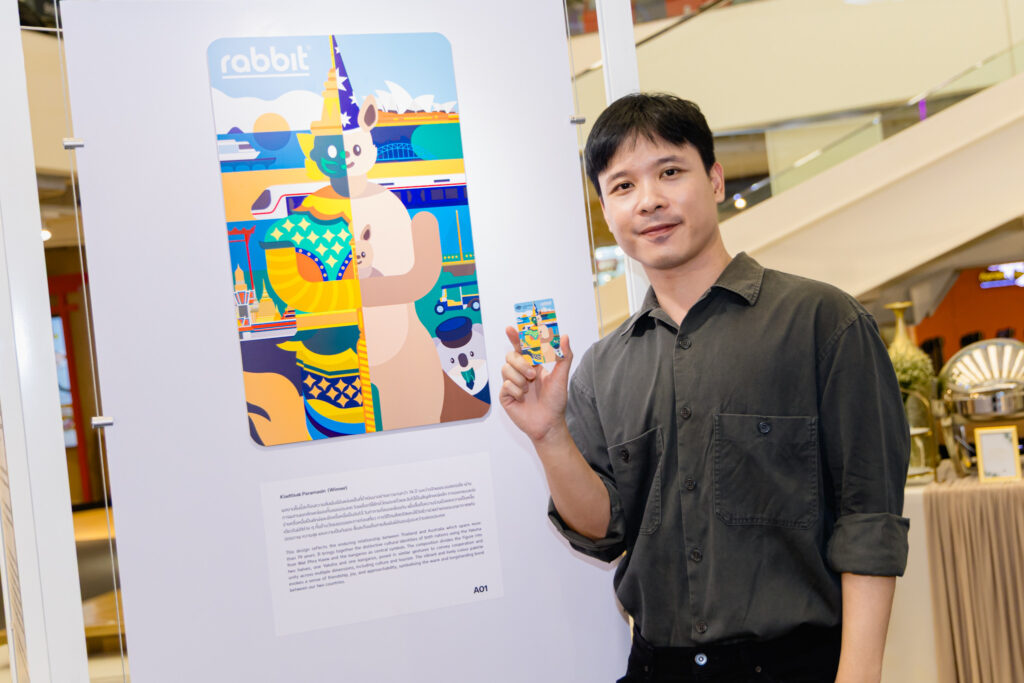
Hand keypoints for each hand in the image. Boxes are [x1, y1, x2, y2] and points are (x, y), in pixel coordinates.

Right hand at [499, 325, 573, 442]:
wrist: (548, 423)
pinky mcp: (505, 395)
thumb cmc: (556, 401)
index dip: (515, 337)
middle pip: (511, 356)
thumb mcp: (561, 376)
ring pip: (506, 369)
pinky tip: (523, 399)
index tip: (510, 329)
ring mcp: (511, 383)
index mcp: (533, 365)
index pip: (522, 347)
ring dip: (519, 379)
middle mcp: (521, 372)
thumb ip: (564, 356)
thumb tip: (564, 336)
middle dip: (520, 363)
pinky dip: (516, 391)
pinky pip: (505, 385)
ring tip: (528, 389)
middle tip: (532, 374)